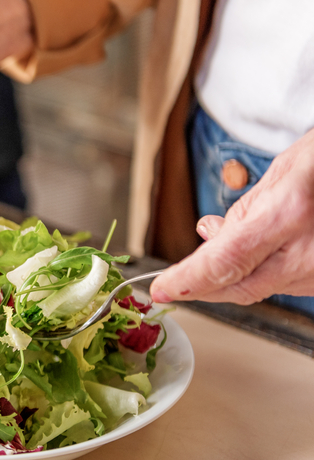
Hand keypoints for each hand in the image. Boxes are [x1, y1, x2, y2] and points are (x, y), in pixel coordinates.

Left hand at [151, 129, 313, 304]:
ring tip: (211, 255)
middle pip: (237, 287)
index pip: (223, 263)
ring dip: (229, 280)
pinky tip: (249, 257)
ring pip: (261, 289)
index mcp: (289, 216)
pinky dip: (260, 275)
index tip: (160, 289)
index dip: (186, 281)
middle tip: (172, 284)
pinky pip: (286, 285)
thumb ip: (244, 211)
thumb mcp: (284, 171)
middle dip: (200, 288)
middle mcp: (309, 252)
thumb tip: (208, 235)